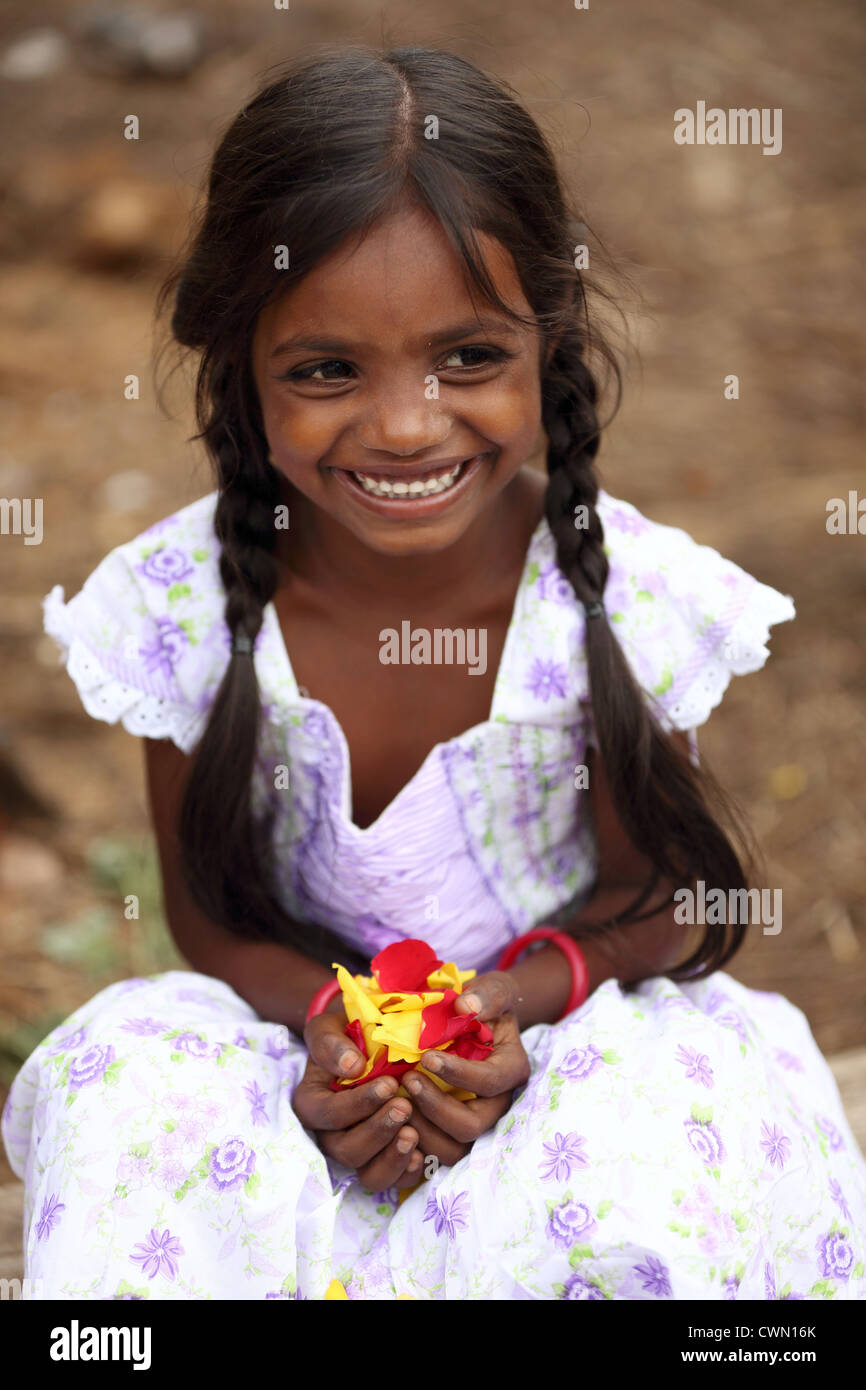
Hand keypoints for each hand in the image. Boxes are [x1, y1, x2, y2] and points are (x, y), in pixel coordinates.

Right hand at [291, 1006, 423, 1190]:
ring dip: (391, 1158)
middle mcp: (330, 1134)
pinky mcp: (383, 1160)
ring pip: (368, 1175)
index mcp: (312, 1103)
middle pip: (347, 1151)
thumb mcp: (331, 1027)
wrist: (369, 1043)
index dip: (357, 1104)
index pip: (328, 1114)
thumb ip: (330, 1043)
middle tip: (405, 1107)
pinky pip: (392, 1181)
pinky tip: (422, 1154)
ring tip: (412, 1134)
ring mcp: (358, 1150)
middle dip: (378, 1131)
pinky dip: (406, 1173)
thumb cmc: (347, 1033)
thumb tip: (351, 1066)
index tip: (389, 1084)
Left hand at [400, 971, 530, 1171]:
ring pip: (454, 1149)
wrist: (479, 1021)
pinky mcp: (454, 1134)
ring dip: (421, 1129)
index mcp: (511, 1069)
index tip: (427, 1057)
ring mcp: (476, 1122)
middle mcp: (498, 1104)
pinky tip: (392, 1121)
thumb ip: (486, 995)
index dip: (458, 1073)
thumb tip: (466, 1006)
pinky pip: (436, 1156)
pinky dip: (413, 1146)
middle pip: (472, 1126)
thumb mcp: (493, 990)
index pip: (489, 1082)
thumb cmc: (485, 1004)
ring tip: (396, 1100)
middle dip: (436, 1107)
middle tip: (407, 1080)